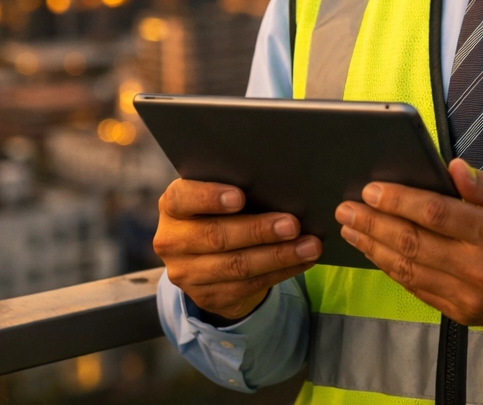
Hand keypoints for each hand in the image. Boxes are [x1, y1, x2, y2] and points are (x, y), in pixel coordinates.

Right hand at [154, 178, 320, 320]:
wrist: (207, 258)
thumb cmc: (221, 213)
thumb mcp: (218, 198)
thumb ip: (237, 190)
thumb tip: (280, 187)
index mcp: (173, 207)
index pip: (183, 199)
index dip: (209, 197)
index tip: (240, 196)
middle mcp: (173, 241)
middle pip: (216, 236)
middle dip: (258, 230)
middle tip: (292, 224)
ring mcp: (187, 274)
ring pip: (236, 266)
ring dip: (278, 256)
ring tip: (310, 246)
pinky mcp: (207, 297)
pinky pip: (249, 285)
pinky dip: (281, 272)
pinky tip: (303, 261)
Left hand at [335, 159, 482, 328]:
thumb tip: (452, 168)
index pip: (436, 214)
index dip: (399, 201)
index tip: (372, 190)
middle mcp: (479, 268)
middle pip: (413, 243)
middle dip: (374, 223)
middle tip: (346, 208)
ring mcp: (469, 294)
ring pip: (409, 270)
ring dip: (375, 248)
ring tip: (351, 230)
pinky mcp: (464, 312)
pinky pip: (419, 290)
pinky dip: (393, 271)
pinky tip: (378, 254)